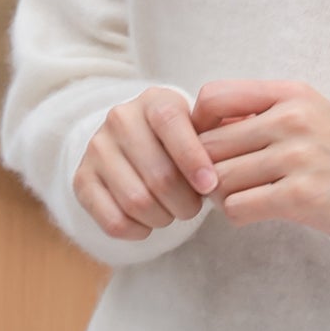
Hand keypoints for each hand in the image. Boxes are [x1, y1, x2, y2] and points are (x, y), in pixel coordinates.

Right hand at [73, 85, 218, 241]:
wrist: (132, 142)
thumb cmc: (182, 139)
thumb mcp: (204, 124)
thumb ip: (227, 128)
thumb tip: (248, 130)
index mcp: (155, 100)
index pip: (171, 124)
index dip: (193, 159)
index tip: (210, 185)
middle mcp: (120, 119)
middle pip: (159, 175)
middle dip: (185, 202)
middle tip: (194, 208)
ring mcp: (96, 149)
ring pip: (137, 201)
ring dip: (164, 217)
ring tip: (173, 213)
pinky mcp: (81, 180)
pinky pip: (113, 220)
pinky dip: (138, 230)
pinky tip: (149, 223)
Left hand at [192, 78, 329, 234]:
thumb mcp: (301, 110)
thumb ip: (254, 111)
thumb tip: (196, 127)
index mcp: (289, 94)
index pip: (214, 98)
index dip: (197, 124)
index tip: (207, 142)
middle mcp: (293, 121)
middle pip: (209, 146)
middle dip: (206, 168)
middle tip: (220, 178)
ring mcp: (298, 157)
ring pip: (219, 179)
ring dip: (220, 194)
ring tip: (238, 194)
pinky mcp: (300, 196)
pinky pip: (237, 207)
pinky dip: (236, 213)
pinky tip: (253, 209)